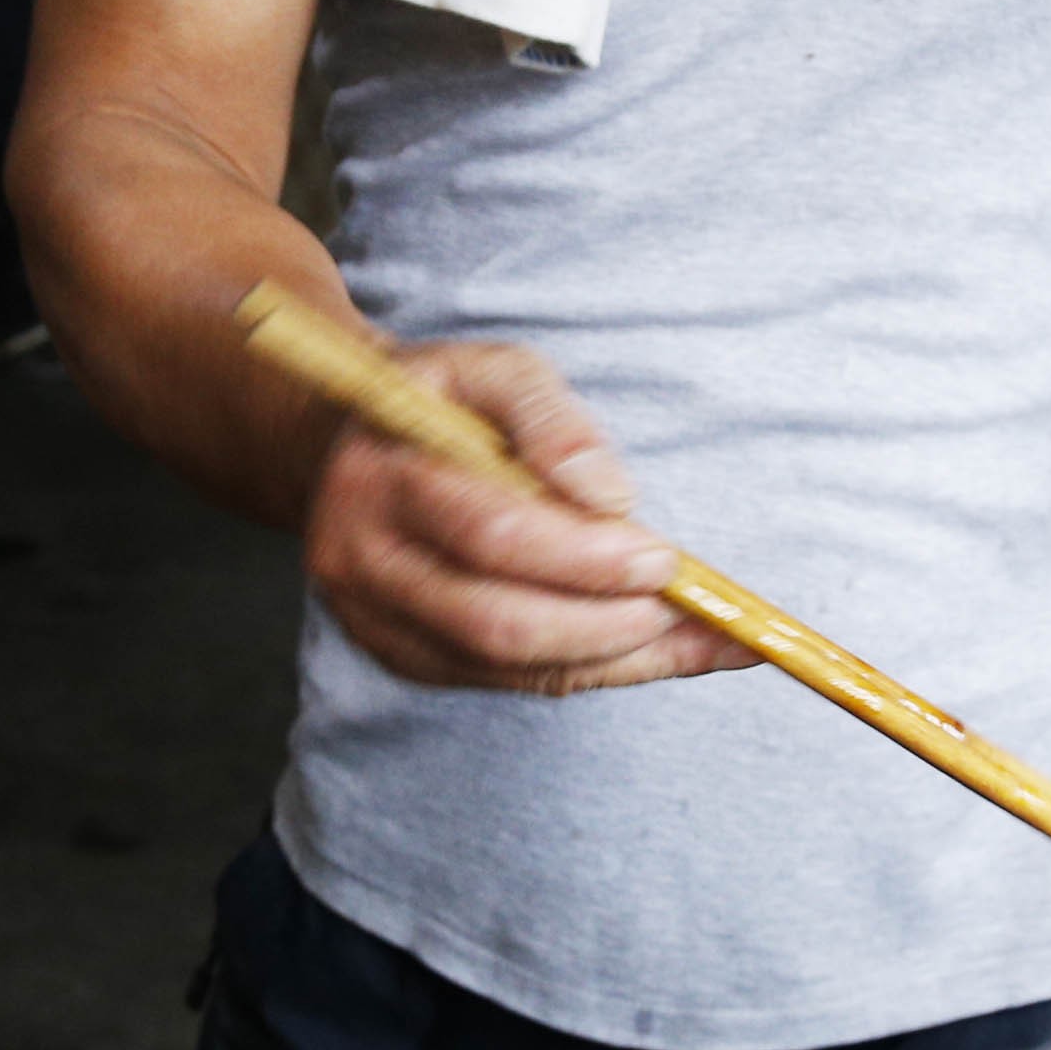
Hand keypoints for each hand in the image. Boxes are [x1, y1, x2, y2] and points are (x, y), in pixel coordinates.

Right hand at [303, 340, 749, 693]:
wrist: (351, 450)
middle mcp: (363, 563)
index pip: (489, 535)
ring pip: (505, 666)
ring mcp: (377, 621)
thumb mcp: (488, 368)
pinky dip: (590, 670)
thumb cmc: (439, 401)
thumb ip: (548, 414)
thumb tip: (610, 495)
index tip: (663, 559)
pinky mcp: (404, 657)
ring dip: (612, 658)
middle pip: (494, 622)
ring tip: (699, 639)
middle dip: (605, 623)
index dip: (583, 557)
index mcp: (382, 480)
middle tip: (685, 607)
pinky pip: (507, 681)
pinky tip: (659, 652)